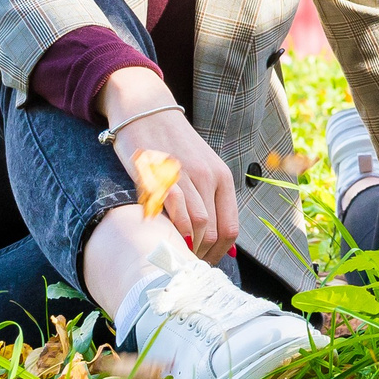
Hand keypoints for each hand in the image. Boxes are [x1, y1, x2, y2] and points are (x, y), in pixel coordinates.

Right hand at [102, 69, 238, 259]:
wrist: (147, 112)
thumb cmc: (174, 147)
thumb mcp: (202, 170)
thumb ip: (211, 202)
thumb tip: (225, 247)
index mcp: (223, 179)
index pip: (231, 229)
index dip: (218, 254)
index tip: (203, 264)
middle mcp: (209, 177)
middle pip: (215, 232)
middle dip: (202, 256)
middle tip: (186, 267)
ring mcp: (186, 176)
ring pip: (198, 225)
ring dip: (188, 248)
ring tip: (175, 258)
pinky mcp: (161, 175)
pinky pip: (176, 209)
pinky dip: (174, 230)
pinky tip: (165, 239)